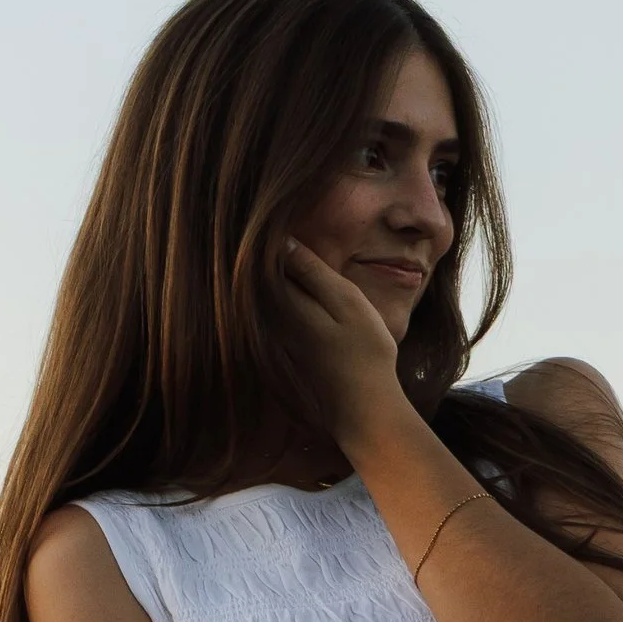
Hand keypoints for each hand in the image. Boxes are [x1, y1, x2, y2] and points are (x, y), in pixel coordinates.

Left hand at [279, 237, 412, 454]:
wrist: (363, 408)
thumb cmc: (363, 351)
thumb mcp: (345, 302)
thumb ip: (313, 272)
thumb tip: (282, 241)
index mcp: (285, 302)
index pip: (263, 261)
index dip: (264, 237)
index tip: (267, 214)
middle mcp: (274, 319)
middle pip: (259, 278)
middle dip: (260, 253)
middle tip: (265, 222)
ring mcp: (280, 336)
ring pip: (266, 295)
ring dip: (267, 273)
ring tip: (272, 244)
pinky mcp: (290, 348)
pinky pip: (275, 311)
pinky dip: (278, 294)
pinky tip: (289, 284)